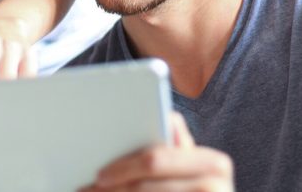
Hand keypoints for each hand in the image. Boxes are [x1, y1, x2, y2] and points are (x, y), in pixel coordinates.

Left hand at [80, 112, 233, 191]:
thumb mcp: (195, 170)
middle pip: (145, 186)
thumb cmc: (197, 191)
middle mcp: (216, 186)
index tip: (99, 174)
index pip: (156, 160)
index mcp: (214, 163)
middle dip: (112, 190)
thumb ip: (178, 148)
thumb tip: (169, 117)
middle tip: (85, 191)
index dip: (124, 167)